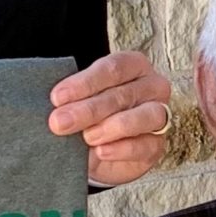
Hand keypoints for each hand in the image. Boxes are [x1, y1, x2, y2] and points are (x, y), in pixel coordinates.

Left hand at [50, 50, 171, 186]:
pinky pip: (145, 145)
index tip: (57, 97)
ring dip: (111, 127)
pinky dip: (122, 149)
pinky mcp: (156, 145)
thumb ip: (72, 99)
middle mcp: (152, 86)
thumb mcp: (78, 101)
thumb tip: (56, 104)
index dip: (85, 83)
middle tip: (60, 122)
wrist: (97, 151)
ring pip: (143, 117)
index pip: (113, 68)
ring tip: (86, 137)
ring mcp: (159, 116)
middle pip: (123, 94)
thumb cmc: (90, 115)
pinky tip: (101, 151)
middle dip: (88, 109)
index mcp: (133, 65)